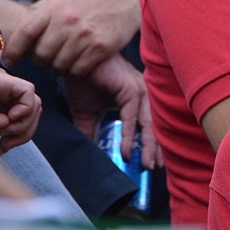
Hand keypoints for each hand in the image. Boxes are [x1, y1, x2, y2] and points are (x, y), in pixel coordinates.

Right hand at [0, 66, 41, 153]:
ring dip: (24, 124)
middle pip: (31, 115)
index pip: (20, 121)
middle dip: (22, 135)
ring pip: (34, 105)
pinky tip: (9, 118)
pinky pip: (28, 92)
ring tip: (3, 131)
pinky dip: (25, 108)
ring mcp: (8, 85)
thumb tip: (6, 122)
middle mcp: (7, 93)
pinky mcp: (6, 78)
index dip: (15, 139)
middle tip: (4, 145)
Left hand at [2, 0, 139, 76]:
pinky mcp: (100, 47)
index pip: (25, 33)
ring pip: (59, 66)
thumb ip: (37, 18)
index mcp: (52, 8)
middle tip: (47, 59)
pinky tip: (79, 62)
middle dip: (41, 62)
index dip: (13, 50)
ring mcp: (84, 35)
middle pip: (41, 55)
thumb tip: (14, 41)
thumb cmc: (85, 3)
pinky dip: (76, 71)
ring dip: (59, 67)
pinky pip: (78, 70)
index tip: (9, 61)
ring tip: (65, 59)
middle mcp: (67, 21)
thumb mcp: (58, 1)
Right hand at [63, 53, 160, 169]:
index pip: (149, 124)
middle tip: (154, 169)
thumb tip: (91, 151)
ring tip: (146, 165)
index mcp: (137, 98)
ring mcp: (138, 90)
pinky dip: (129, 134)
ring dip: (147, 146)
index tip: (156, 164)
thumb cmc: (82, 80)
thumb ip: (91, 130)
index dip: (153, 144)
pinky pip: (131, 116)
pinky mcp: (129, 88)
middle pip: (153, 126)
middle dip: (155, 149)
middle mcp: (142, 94)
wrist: (73, 60)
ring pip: (147, 123)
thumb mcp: (87, 112)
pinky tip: (126, 150)